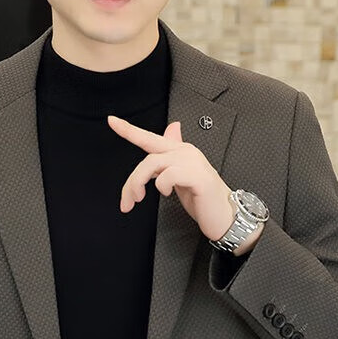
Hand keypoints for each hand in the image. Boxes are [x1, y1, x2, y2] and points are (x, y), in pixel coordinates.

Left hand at [107, 115, 262, 255]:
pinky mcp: (198, 177)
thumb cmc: (203, 201)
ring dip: (139, 184)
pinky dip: (162, 186)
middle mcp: (185, 153)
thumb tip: (171, 130)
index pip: (151, 138)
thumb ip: (171, 159)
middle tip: (126, 202)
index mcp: (180, 153)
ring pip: (153, 165)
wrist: (226, 217)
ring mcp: (193, 163)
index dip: (129, 130)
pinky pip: (168, 175)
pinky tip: (167, 194)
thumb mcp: (181, 179)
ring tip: (138, 200)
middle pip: (147, 158)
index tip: (112, 121)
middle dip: (131, 181)